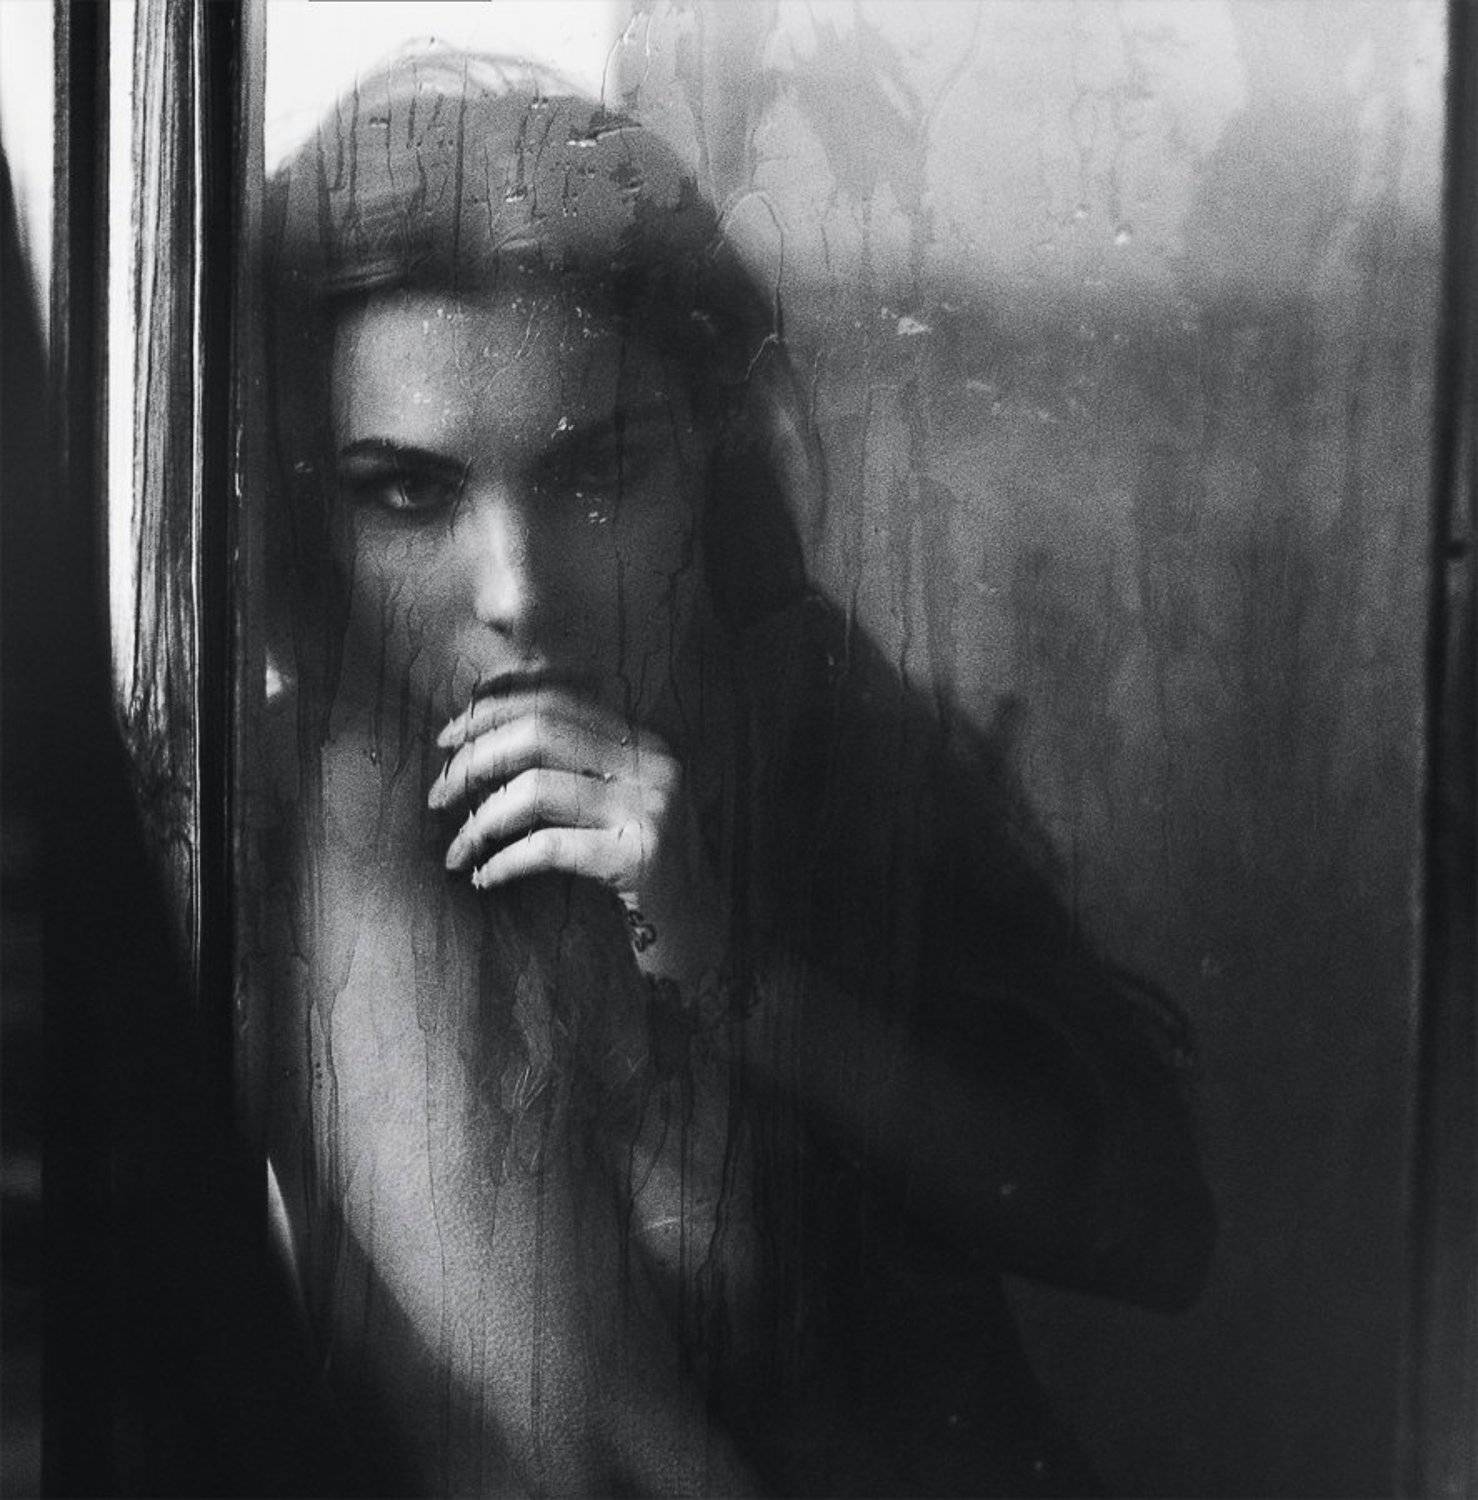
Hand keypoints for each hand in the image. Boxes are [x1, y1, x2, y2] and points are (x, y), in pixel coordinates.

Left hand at [428, 688, 725, 981]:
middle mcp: (653, 763)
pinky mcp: (641, 856)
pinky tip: (483, 878)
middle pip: (540, 732)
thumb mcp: (613, 801)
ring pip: (537, 789)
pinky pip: (549, 847)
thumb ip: (571, 764)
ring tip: (455, 849)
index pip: (556, 698)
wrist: (696, 928)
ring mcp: (651, 808)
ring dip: (480, 820)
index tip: (447, 738)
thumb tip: (480, 733)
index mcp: (643, 739)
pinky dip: (504, 862)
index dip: (493, 711)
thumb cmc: (637, 865)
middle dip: (476, 760)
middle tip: (438, 794)